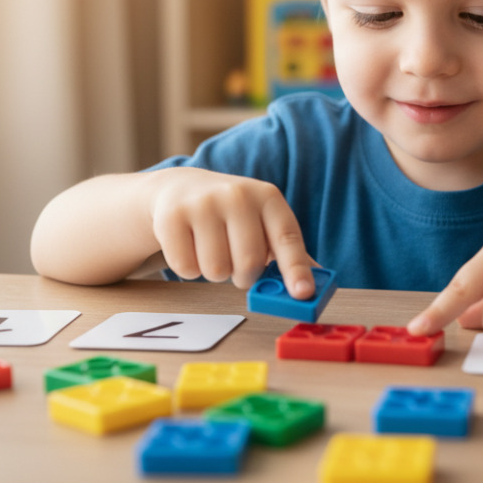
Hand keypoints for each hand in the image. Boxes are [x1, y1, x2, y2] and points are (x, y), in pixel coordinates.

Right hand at [147, 168, 315, 297]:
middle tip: (238, 266)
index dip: (296, 268)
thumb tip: (311, 288)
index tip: (303, 294)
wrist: (180, 189)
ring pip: (216, 270)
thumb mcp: (263, 222)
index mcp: (267, 197)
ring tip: (212, 249)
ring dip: (215, 273)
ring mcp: (202, 203)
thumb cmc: (231, 215)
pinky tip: (190, 245)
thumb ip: (287, 253)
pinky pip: (186, 269)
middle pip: (248, 263)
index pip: (287, 237)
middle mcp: (237, 195)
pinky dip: (189, 269)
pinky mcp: (171, 217)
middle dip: (244, 276)